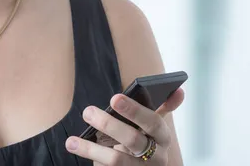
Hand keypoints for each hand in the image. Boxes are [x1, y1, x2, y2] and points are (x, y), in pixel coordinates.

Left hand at [65, 88, 184, 164]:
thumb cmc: (147, 143)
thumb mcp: (155, 128)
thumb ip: (163, 108)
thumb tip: (179, 90)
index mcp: (163, 138)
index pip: (152, 122)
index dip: (134, 110)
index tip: (114, 97)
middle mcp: (156, 156)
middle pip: (132, 139)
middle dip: (108, 124)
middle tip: (87, 111)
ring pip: (116, 160)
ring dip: (91, 149)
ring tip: (70, 140)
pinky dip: (92, 158)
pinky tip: (77, 148)